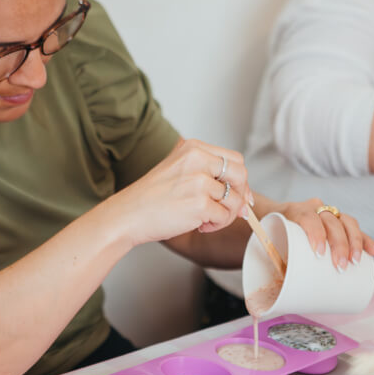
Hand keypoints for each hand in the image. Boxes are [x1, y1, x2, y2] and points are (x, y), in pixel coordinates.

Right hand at [112, 138, 250, 245]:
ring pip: (235, 199)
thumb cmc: (152, 197)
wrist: (128, 215)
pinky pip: (224, 216)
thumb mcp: (180, 171)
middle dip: (240, 195)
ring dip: (227, 215)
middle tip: (228, 209)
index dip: (240, 179)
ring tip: (208, 220)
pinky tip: (200, 226)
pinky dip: (216, 225)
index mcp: (193, 148)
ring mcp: (199, 182)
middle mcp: (198, 160)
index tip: (237, 194)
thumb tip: (245, 198)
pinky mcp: (199, 204)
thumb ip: (209, 177)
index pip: (234, 159)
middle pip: (241, 175)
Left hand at [277, 198, 373, 270]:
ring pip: (348, 222)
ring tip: (356, 262)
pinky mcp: (340, 221)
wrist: (274, 217)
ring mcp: (330, 213)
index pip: (310, 218)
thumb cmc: (273, 236)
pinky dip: (365, 240)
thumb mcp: (270, 244)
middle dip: (339, 245)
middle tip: (340, 266)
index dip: (316, 234)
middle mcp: (315, 208)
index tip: (319, 254)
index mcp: (296, 210)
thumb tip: (284, 290)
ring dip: (355, 242)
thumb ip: (276, 260)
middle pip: (332, 222)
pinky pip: (356, 229)